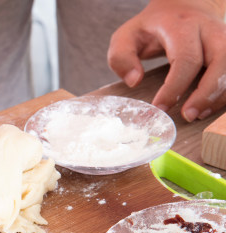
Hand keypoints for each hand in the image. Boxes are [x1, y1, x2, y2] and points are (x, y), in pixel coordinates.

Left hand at [108, 0, 225, 121]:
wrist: (183, 6)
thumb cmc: (152, 27)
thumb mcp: (127, 36)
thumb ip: (121, 57)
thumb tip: (134, 81)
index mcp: (181, 26)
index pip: (185, 58)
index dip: (174, 87)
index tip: (159, 108)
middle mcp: (208, 29)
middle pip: (220, 59)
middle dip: (206, 92)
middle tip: (188, 116)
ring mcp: (224, 37)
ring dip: (219, 94)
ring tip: (198, 114)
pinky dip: (224, 92)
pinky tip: (208, 106)